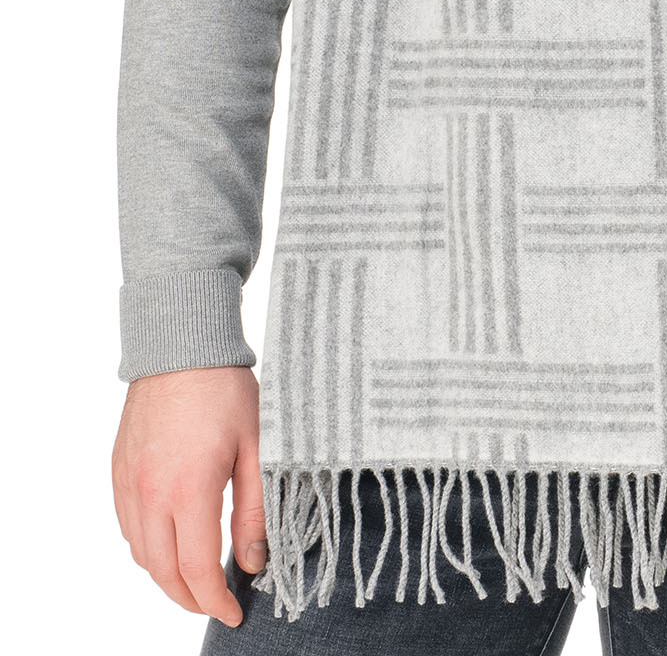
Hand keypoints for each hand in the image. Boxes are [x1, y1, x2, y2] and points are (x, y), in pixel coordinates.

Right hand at [112, 365, 263, 628]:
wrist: (182, 342)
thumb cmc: (226, 389)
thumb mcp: (258, 447)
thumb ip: (255, 509)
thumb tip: (254, 561)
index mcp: (189, 489)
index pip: (197, 569)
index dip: (215, 600)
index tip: (233, 613)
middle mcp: (150, 492)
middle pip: (163, 571)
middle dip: (189, 598)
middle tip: (216, 604)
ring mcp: (129, 482)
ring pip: (141, 553)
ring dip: (166, 576)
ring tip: (197, 579)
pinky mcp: (119, 470)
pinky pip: (128, 526)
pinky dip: (147, 547)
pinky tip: (170, 542)